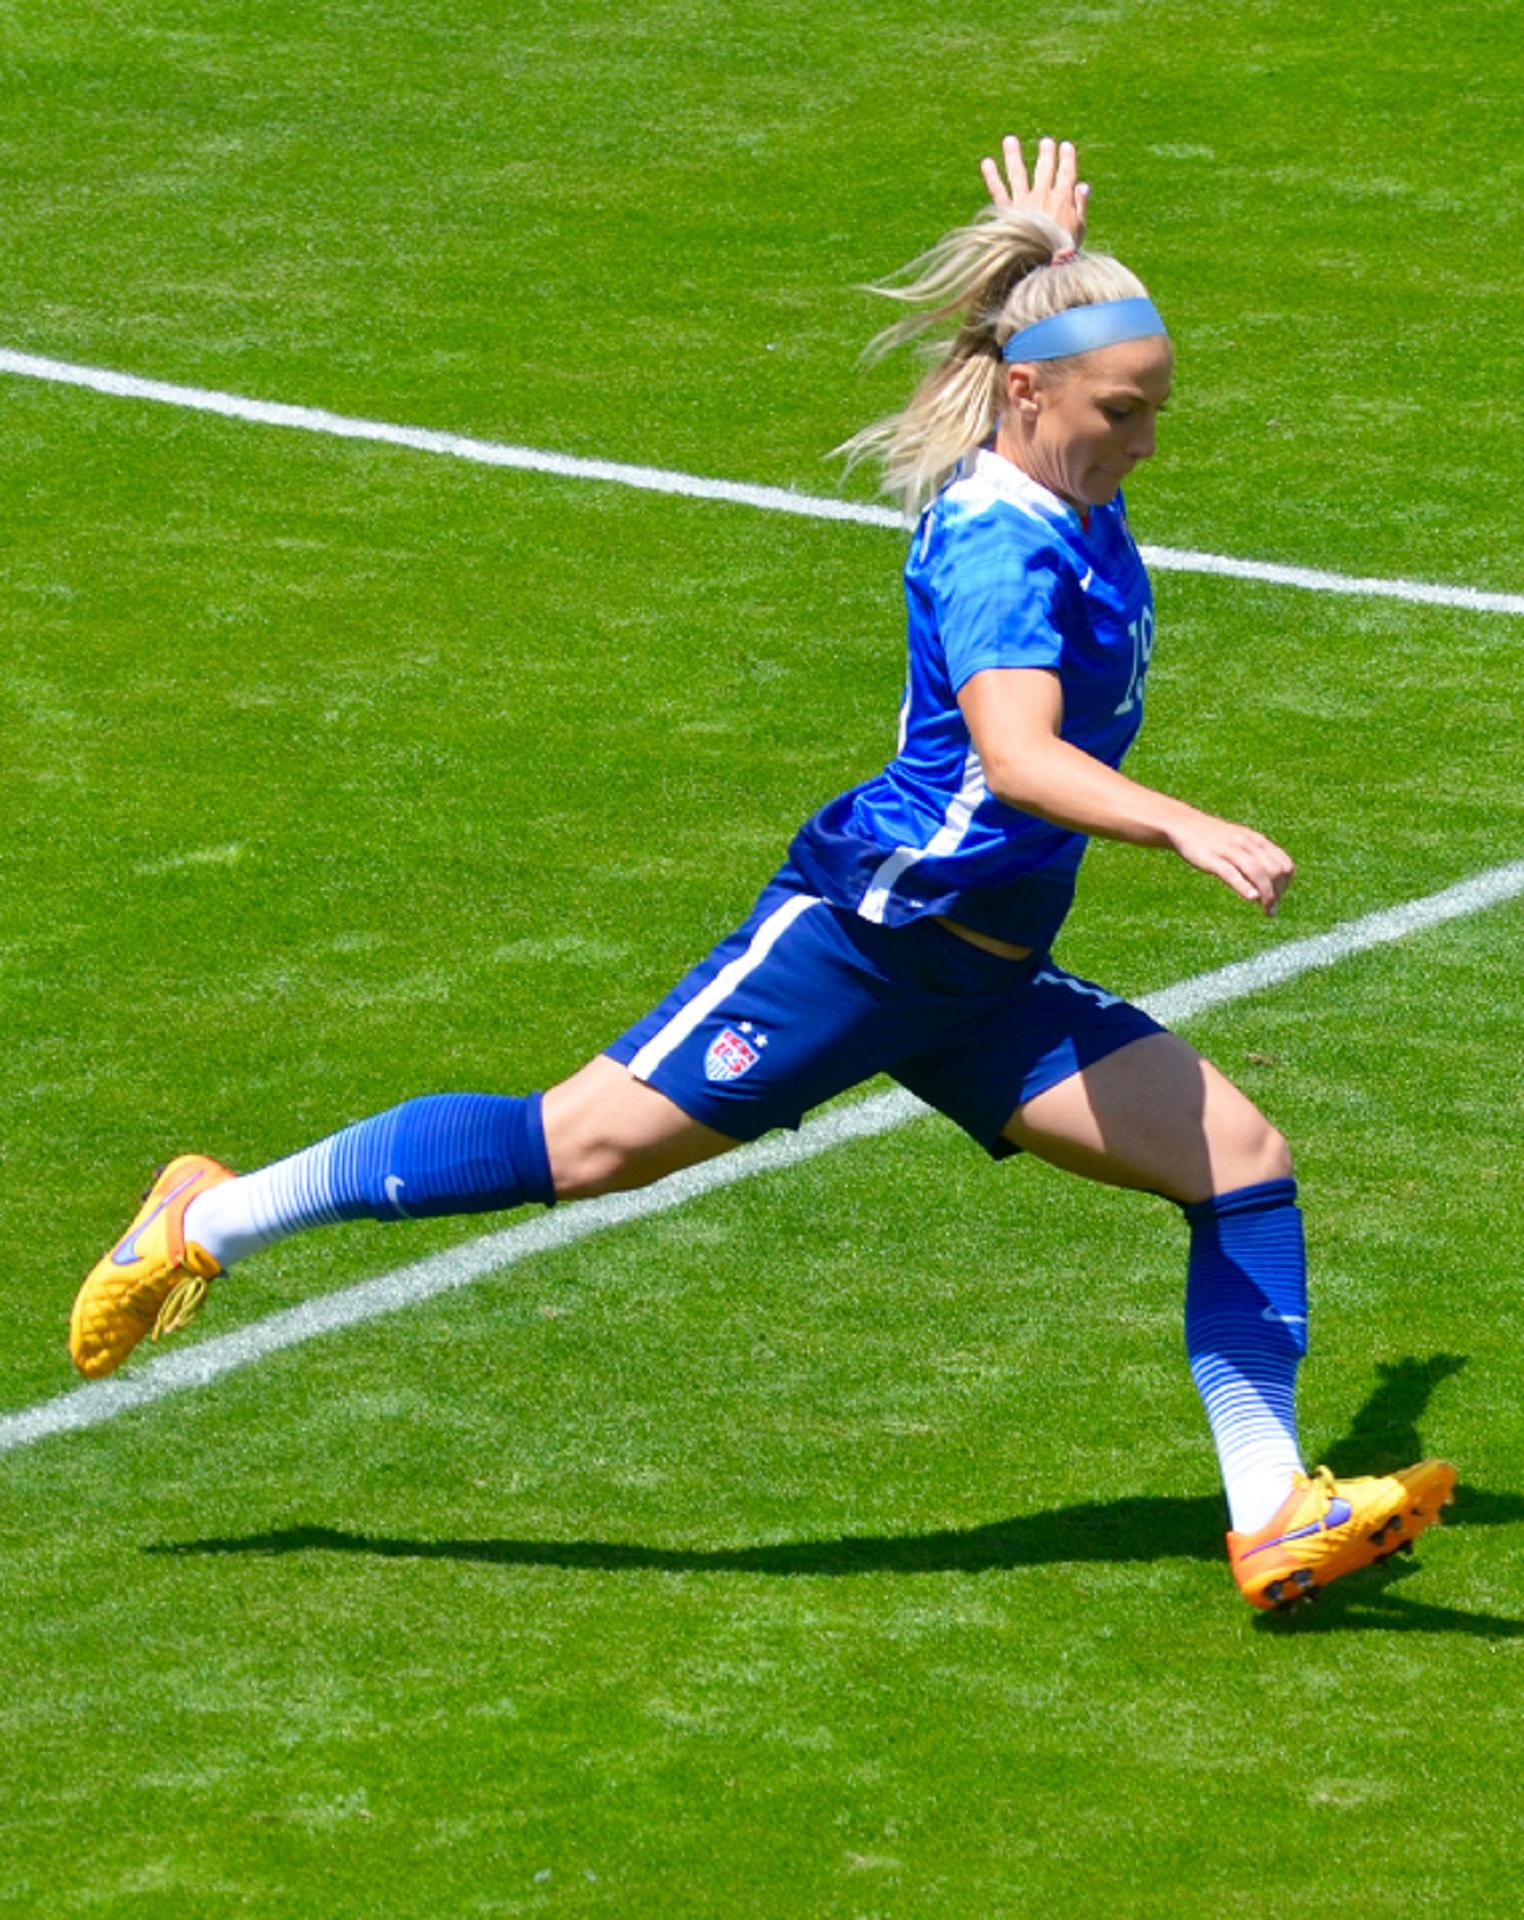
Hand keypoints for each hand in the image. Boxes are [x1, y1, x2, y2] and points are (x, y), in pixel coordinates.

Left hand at [980, 135, 1089, 247]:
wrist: (1041, 265)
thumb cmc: (1063, 251)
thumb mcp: (1079, 229)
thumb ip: (1080, 206)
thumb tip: (1083, 186)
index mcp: (1063, 199)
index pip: (1066, 173)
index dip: (1067, 158)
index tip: (1066, 146)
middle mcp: (1043, 196)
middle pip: (1044, 170)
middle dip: (1046, 154)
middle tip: (1046, 142)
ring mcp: (1023, 202)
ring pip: (1018, 174)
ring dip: (1014, 156)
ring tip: (1009, 141)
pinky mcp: (1007, 212)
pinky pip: (998, 191)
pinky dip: (992, 176)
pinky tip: (986, 162)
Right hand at [1167, 812, 1295, 916]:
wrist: (1183, 824)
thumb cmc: (1214, 839)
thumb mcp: (1240, 843)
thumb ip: (1255, 859)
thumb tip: (1268, 886)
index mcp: (1257, 840)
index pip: (1285, 865)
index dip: (1286, 885)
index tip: (1277, 898)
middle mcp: (1247, 843)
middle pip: (1275, 871)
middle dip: (1277, 893)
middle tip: (1270, 908)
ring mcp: (1230, 849)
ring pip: (1258, 872)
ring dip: (1267, 895)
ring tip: (1266, 910)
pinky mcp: (1212, 858)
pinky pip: (1232, 873)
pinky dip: (1244, 886)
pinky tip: (1251, 898)